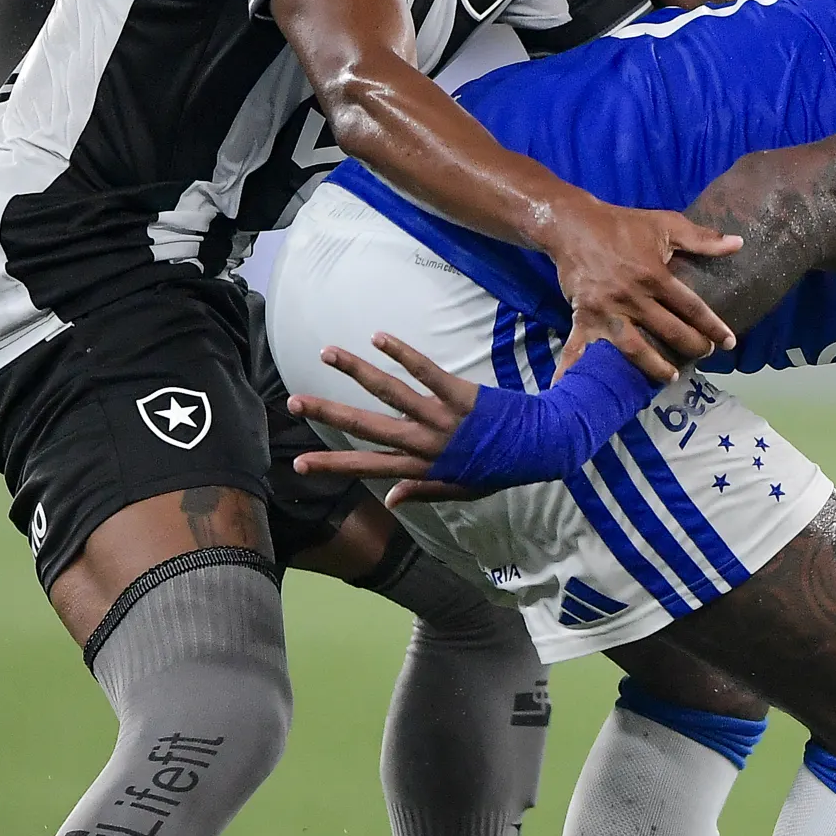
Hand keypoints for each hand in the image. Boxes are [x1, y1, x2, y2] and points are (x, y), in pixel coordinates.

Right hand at [287, 336, 484, 505]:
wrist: (541, 447)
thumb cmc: (499, 467)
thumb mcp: (461, 490)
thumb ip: (423, 491)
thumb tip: (389, 499)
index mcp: (421, 466)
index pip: (367, 466)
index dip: (331, 464)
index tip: (298, 463)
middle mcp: (425, 442)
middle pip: (366, 426)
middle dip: (328, 413)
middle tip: (294, 401)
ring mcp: (441, 417)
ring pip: (389, 391)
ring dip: (355, 371)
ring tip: (328, 352)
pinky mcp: (460, 395)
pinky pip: (425, 370)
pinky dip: (401, 353)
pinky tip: (378, 337)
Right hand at [536, 190, 740, 379]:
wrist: (573, 223)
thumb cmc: (622, 224)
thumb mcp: (665, 224)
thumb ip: (702, 238)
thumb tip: (738, 243)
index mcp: (654, 275)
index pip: (691, 307)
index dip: (713, 327)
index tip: (729, 342)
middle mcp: (632, 297)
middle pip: (668, 331)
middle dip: (691, 347)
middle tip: (704, 355)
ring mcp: (607, 310)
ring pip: (634, 348)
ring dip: (654, 366)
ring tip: (670, 377)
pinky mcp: (583, 315)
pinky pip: (580, 345)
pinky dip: (574, 366)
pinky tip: (571, 385)